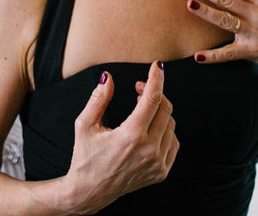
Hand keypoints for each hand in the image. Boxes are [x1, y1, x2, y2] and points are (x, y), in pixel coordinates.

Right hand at [63, 62, 178, 212]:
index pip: (152, 99)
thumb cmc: (85, 157)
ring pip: (171, 124)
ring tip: (140, 110)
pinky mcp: (161, 172)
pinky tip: (149, 128)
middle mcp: (148, 150)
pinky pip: (173, 142)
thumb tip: (107, 77)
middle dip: (154, 92)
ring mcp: (157, 163)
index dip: (156, 78)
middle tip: (139, 89)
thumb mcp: (84, 125)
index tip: (157, 65)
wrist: (90, 192)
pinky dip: (164, 130)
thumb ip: (98, 99)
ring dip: (159, 111)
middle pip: (165, 108)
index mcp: (130, 136)